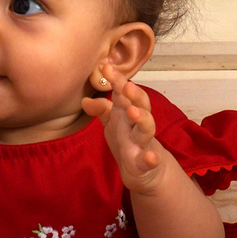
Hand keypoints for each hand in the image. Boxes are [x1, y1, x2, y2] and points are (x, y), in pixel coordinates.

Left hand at [80, 65, 165, 193]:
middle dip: (135, 95)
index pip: (124, 92)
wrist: (144, 170)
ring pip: (147, 128)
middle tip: (126, 86)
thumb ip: (101, 109)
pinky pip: (150, 160)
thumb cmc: (127, 139)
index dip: (116, 80)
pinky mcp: (146, 163)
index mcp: (128, 112)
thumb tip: (85, 100)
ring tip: (133, 111)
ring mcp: (143, 142)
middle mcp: (137, 124)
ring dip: (142, 118)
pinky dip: (151, 158)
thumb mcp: (112, 122)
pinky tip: (151, 157)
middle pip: (141, 105)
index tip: (105, 67)